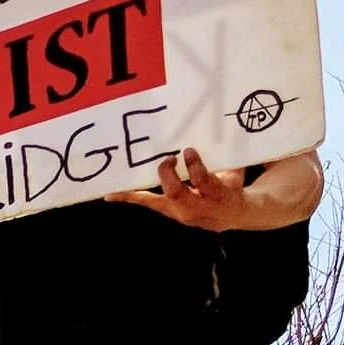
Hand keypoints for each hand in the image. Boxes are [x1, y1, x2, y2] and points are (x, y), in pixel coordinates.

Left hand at [104, 148, 247, 229]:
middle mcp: (195, 207)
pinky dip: (128, 197)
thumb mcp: (235, 173)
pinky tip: (109, 196)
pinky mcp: (166, 209)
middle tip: (168, 158)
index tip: (188, 150)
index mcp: (216, 195)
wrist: (229, 215)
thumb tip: (228, 129)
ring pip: (156, 201)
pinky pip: (146, 203)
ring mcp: (178, 211)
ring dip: (138, 191)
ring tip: (119, 186)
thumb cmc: (231, 186)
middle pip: (177, 193)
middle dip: (168, 174)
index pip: (203, 181)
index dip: (194, 166)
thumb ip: (228, 157)